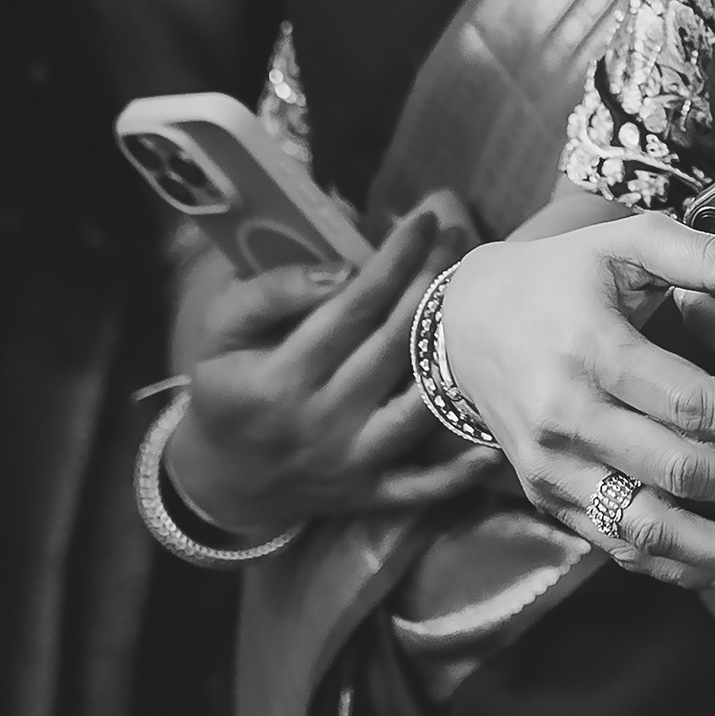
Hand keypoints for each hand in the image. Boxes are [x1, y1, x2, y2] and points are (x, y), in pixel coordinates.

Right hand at [170, 197, 498, 534]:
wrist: (221, 479)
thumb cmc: (226, 389)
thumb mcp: (218, 335)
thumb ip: (269, 294)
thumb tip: (341, 269)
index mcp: (279, 378)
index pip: (352, 308)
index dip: (394, 260)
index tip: (422, 221)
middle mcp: (320, 422)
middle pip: (395, 345)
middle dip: (432, 283)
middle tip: (458, 237)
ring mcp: (350, 462)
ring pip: (418, 408)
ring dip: (457, 355)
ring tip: (482, 301)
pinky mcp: (369, 494)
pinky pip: (423, 485)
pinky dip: (461, 469)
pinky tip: (495, 439)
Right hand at [434, 213, 714, 590]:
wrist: (467, 324)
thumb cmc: (560, 277)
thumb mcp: (624, 243)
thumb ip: (702, 254)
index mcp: (591, 351)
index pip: (687, 402)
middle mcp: (567, 418)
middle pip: (676, 471)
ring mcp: (553, 468)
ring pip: (645, 527)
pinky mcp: (548, 499)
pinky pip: (617, 544)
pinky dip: (676, 567)